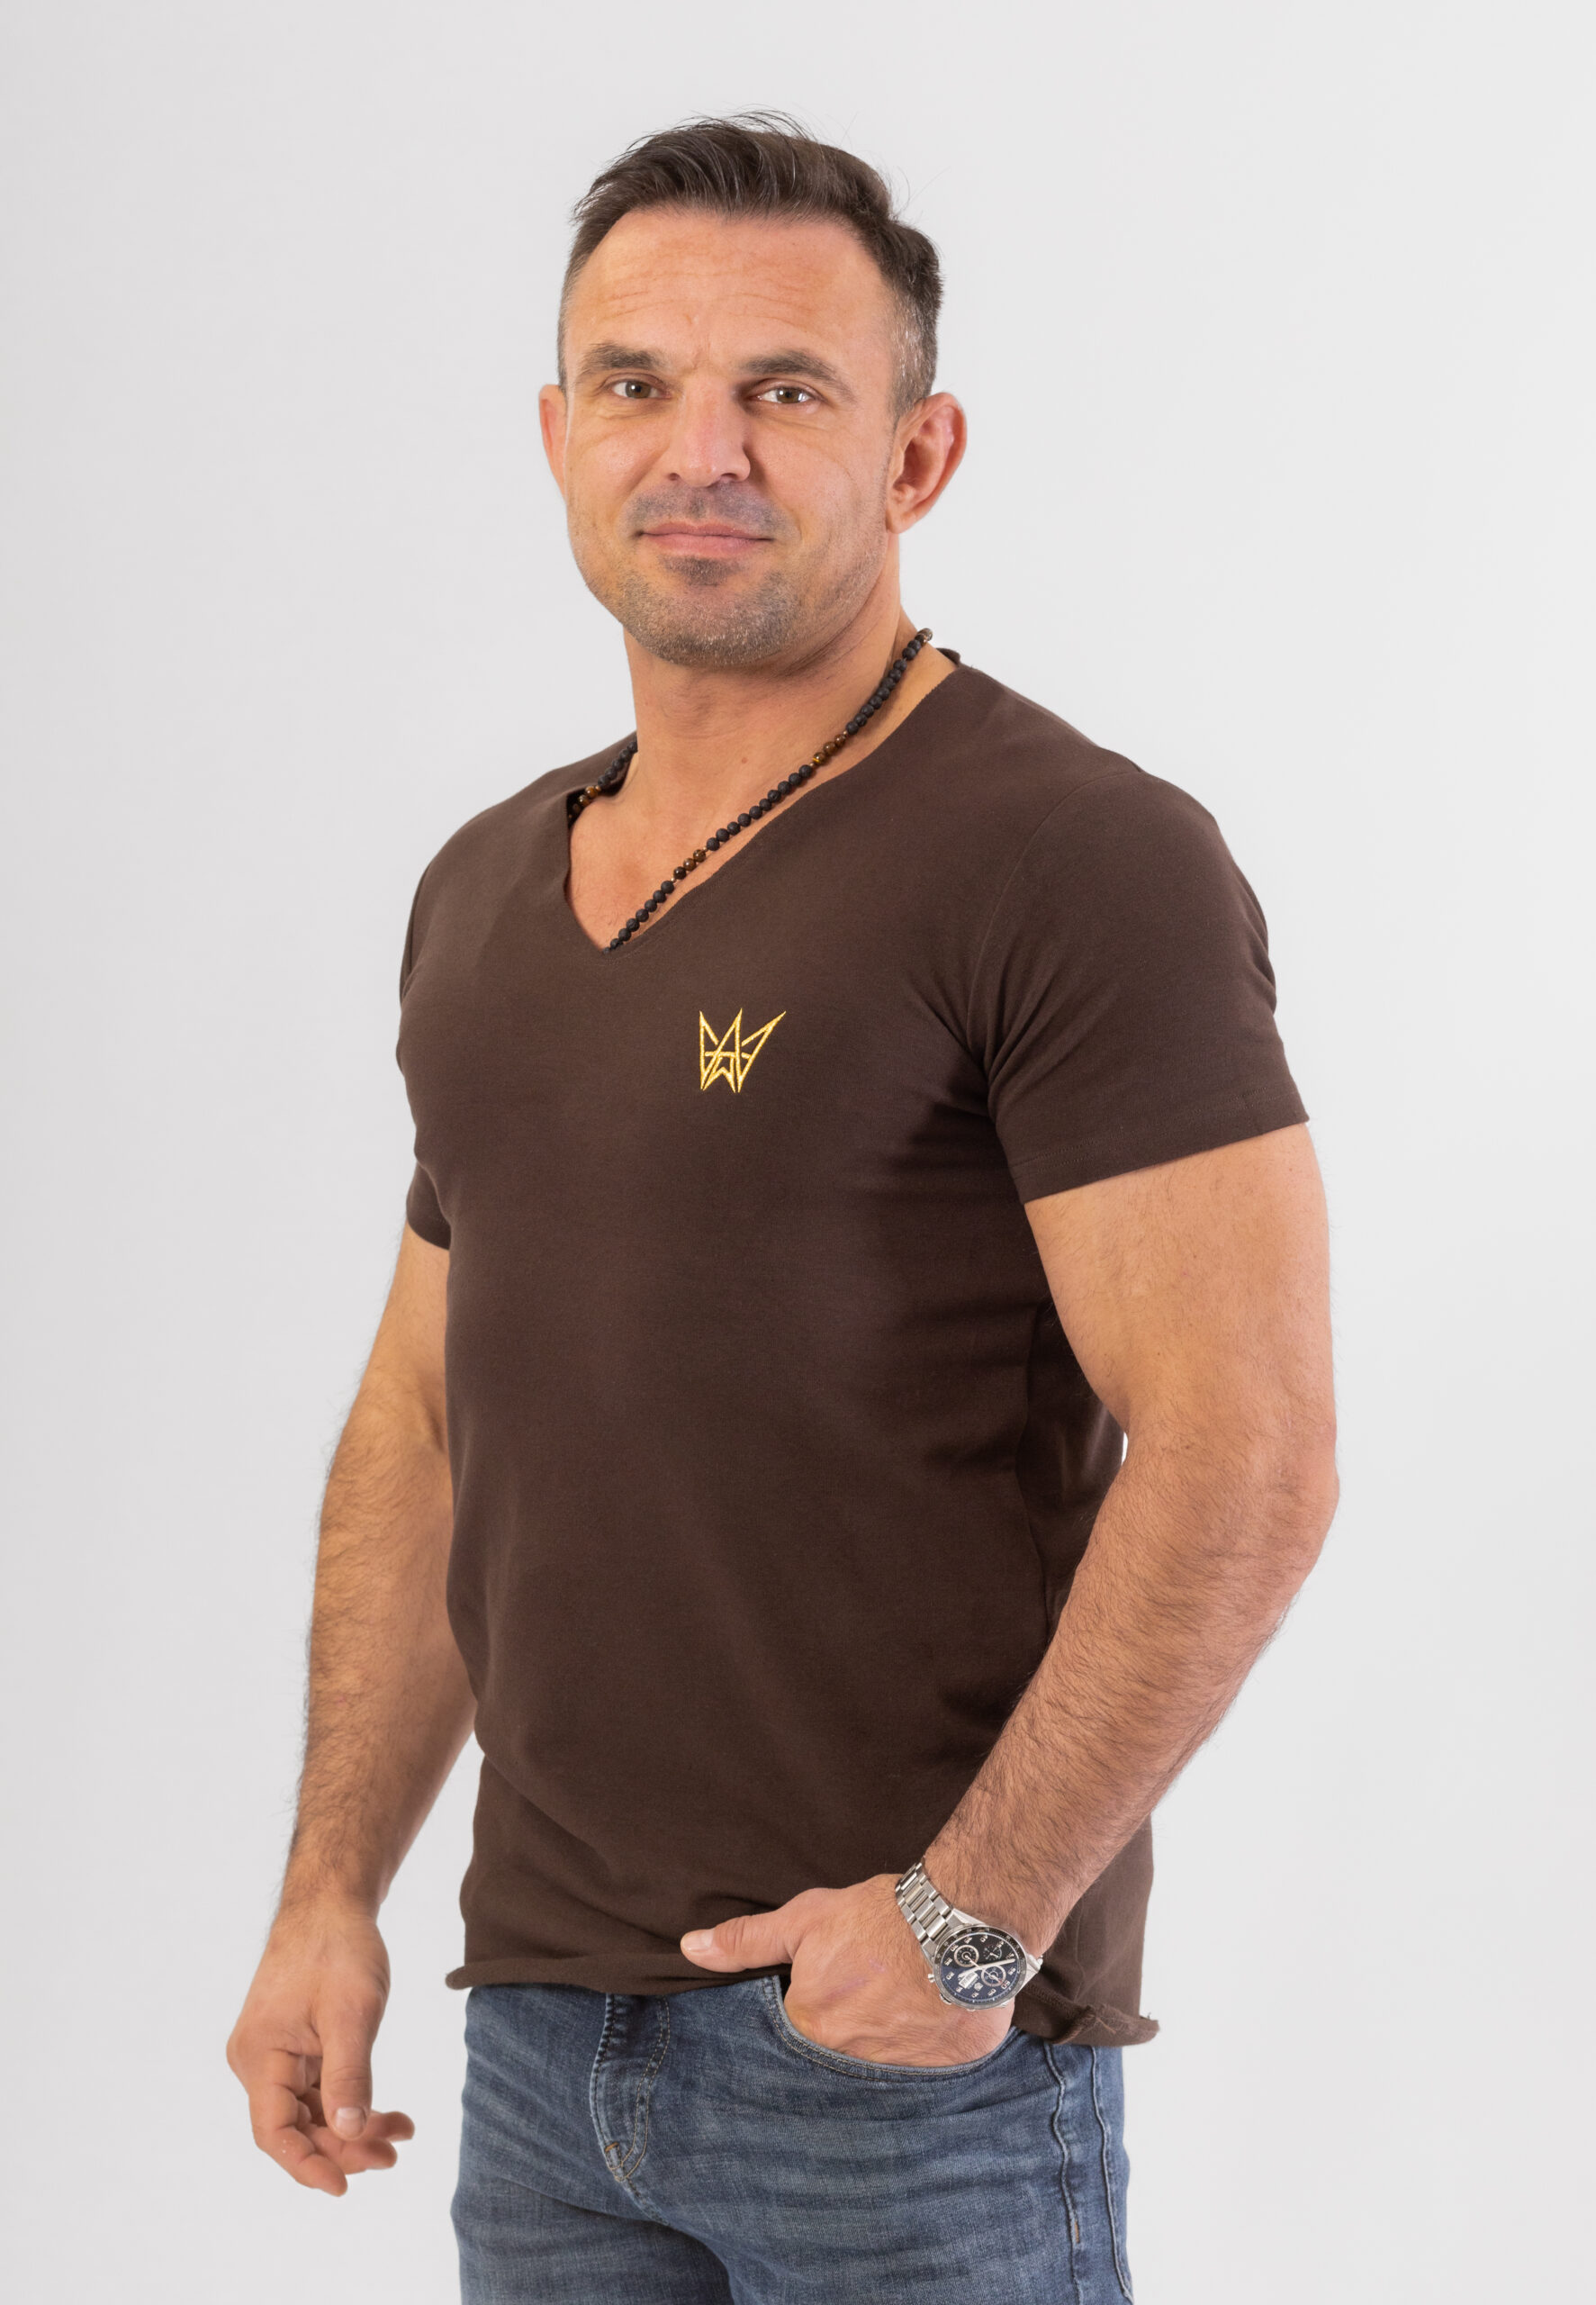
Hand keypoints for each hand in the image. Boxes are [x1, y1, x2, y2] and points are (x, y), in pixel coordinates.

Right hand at [226, 1900, 415, 2195]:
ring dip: (353, 2127)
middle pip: (296, 2126)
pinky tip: (389, 2114)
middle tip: (392, 2156)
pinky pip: (319, 2089)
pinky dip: (352, 2102)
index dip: (307, 2164)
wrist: (331, 1903)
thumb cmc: (337, 1948)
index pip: (274, 2132)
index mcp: (259, 2056)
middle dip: (343, 2146)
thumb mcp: (352, 2013)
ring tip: (401, 2134)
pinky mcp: (294, 2047)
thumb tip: (348, 2132)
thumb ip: (349, 2074)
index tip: (344, 2186)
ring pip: (312, 2111)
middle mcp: (258, 2061)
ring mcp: (275, 2055)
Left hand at [680, 1873, 1010, 2066]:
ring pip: (875, 2074)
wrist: (959, 1922)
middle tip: (861, 2008)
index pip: (790, 2042)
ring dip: (878, 2052)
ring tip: (892, 2018)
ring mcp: (897, 2077)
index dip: (804, 2018)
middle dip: (841, 2041)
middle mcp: (849, 2064)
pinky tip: (925, 2033)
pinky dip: (920, 2059)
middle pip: (832, 2063)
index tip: (823, 1999)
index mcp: (810, 2029)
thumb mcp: (805, 1921)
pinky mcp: (942, 2076)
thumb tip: (690, 1948)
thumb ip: (746, 1941)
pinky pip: (922, 2080)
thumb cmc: (877, 1918)